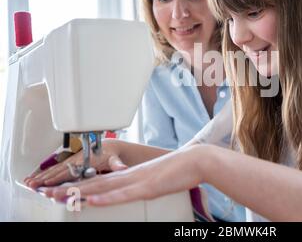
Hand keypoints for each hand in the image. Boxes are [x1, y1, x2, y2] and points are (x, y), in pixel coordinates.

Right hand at [24, 139, 127, 188]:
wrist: (108, 146)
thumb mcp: (115, 158)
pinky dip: (44, 172)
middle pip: (58, 170)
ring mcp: (70, 160)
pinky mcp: (68, 162)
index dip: (58, 177)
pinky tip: (35, 177)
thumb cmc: (111, 154)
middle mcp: (76, 159)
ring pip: (54, 168)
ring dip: (41, 175)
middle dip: (45, 177)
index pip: (70, 170)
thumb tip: (123, 167)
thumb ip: (117, 164)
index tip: (48, 182)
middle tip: (34, 184)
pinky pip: (54, 167)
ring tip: (30, 182)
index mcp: (85, 159)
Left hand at [43, 145, 204, 206]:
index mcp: (130, 175)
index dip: (78, 185)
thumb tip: (132, 190)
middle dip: (68, 188)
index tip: (60, 189)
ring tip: (57, 196)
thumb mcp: (155, 179)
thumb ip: (141, 184)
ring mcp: (137, 180)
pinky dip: (107, 198)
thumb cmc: (179, 169)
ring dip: (78, 192)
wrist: (196, 160)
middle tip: (46, 192)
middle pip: (94, 183)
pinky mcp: (148, 186)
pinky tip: (92, 200)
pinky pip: (124, 194)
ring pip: (103, 188)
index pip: (99, 181)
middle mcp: (129, 176)